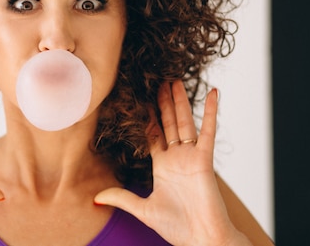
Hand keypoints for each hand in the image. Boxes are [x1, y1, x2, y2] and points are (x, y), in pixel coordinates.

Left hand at [94, 81, 249, 245]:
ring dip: (180, 100)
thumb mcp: (142, 209)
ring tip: (175, 79)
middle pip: (168, 122)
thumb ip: (121, 198)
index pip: (152, 134)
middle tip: (158, 80)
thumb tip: (96, 198)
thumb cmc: (177, 227)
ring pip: (184, 121)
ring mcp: (191, 156)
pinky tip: (213, 94)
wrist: (202, 239)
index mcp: (162, 166)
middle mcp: (176, 157)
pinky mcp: (204, 159)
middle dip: (162, 101)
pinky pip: (208, 131)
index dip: (146, 116)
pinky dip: (211, 112)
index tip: (140, 99)